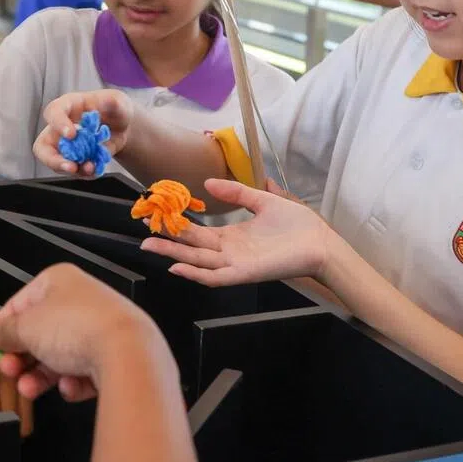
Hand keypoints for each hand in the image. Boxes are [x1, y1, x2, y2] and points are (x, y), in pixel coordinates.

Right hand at [0, 263, 165, 401]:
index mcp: (58, 281)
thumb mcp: (25, 329)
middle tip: (9, 373)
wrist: (129, 353)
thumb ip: (0, 330)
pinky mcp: (117, 354)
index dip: (2, 329)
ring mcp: (101, 326)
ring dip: (41, 375)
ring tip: (30, 390)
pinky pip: (85, 369)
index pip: (20, 303)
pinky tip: (72, 387)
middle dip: (21, 357)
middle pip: (40, 332)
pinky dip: (74, 381)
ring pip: (61, 354)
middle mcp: (81, 299)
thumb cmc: (71, 330)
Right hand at [34, 90, 133, 176]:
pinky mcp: (76, 160)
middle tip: (70, 166)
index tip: (71, 134)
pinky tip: (96, 169)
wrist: (122, 128)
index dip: (58, 123)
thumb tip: (106, 102)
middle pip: (43, 146)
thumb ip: (113, 102)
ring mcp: (66, 147)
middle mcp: (60, 128)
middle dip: (53, 159)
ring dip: (73, 170)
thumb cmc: (114, 108)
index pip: (54, 112)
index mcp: (68, 106)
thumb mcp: (119, 101)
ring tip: (91, 168)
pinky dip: (85, 173)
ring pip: (56, 163)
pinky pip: (75, 171)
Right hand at [141, 178, 334, 286]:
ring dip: (173, 256)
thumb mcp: (262, 201)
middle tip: (142, 232)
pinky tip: (178, 268)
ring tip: (149, 247)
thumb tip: (206, 184)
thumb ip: (236, 193)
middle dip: (166, 241)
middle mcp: (228, 252)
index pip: (197, 233)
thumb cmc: (296, 225)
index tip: (157, 214)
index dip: (177, 225)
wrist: (320, 242)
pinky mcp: (244, 274)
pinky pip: (215, 277)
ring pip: (197, 262)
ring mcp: (235, 264)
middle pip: (191, 248)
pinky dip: (196, 274)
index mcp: (231, 237)